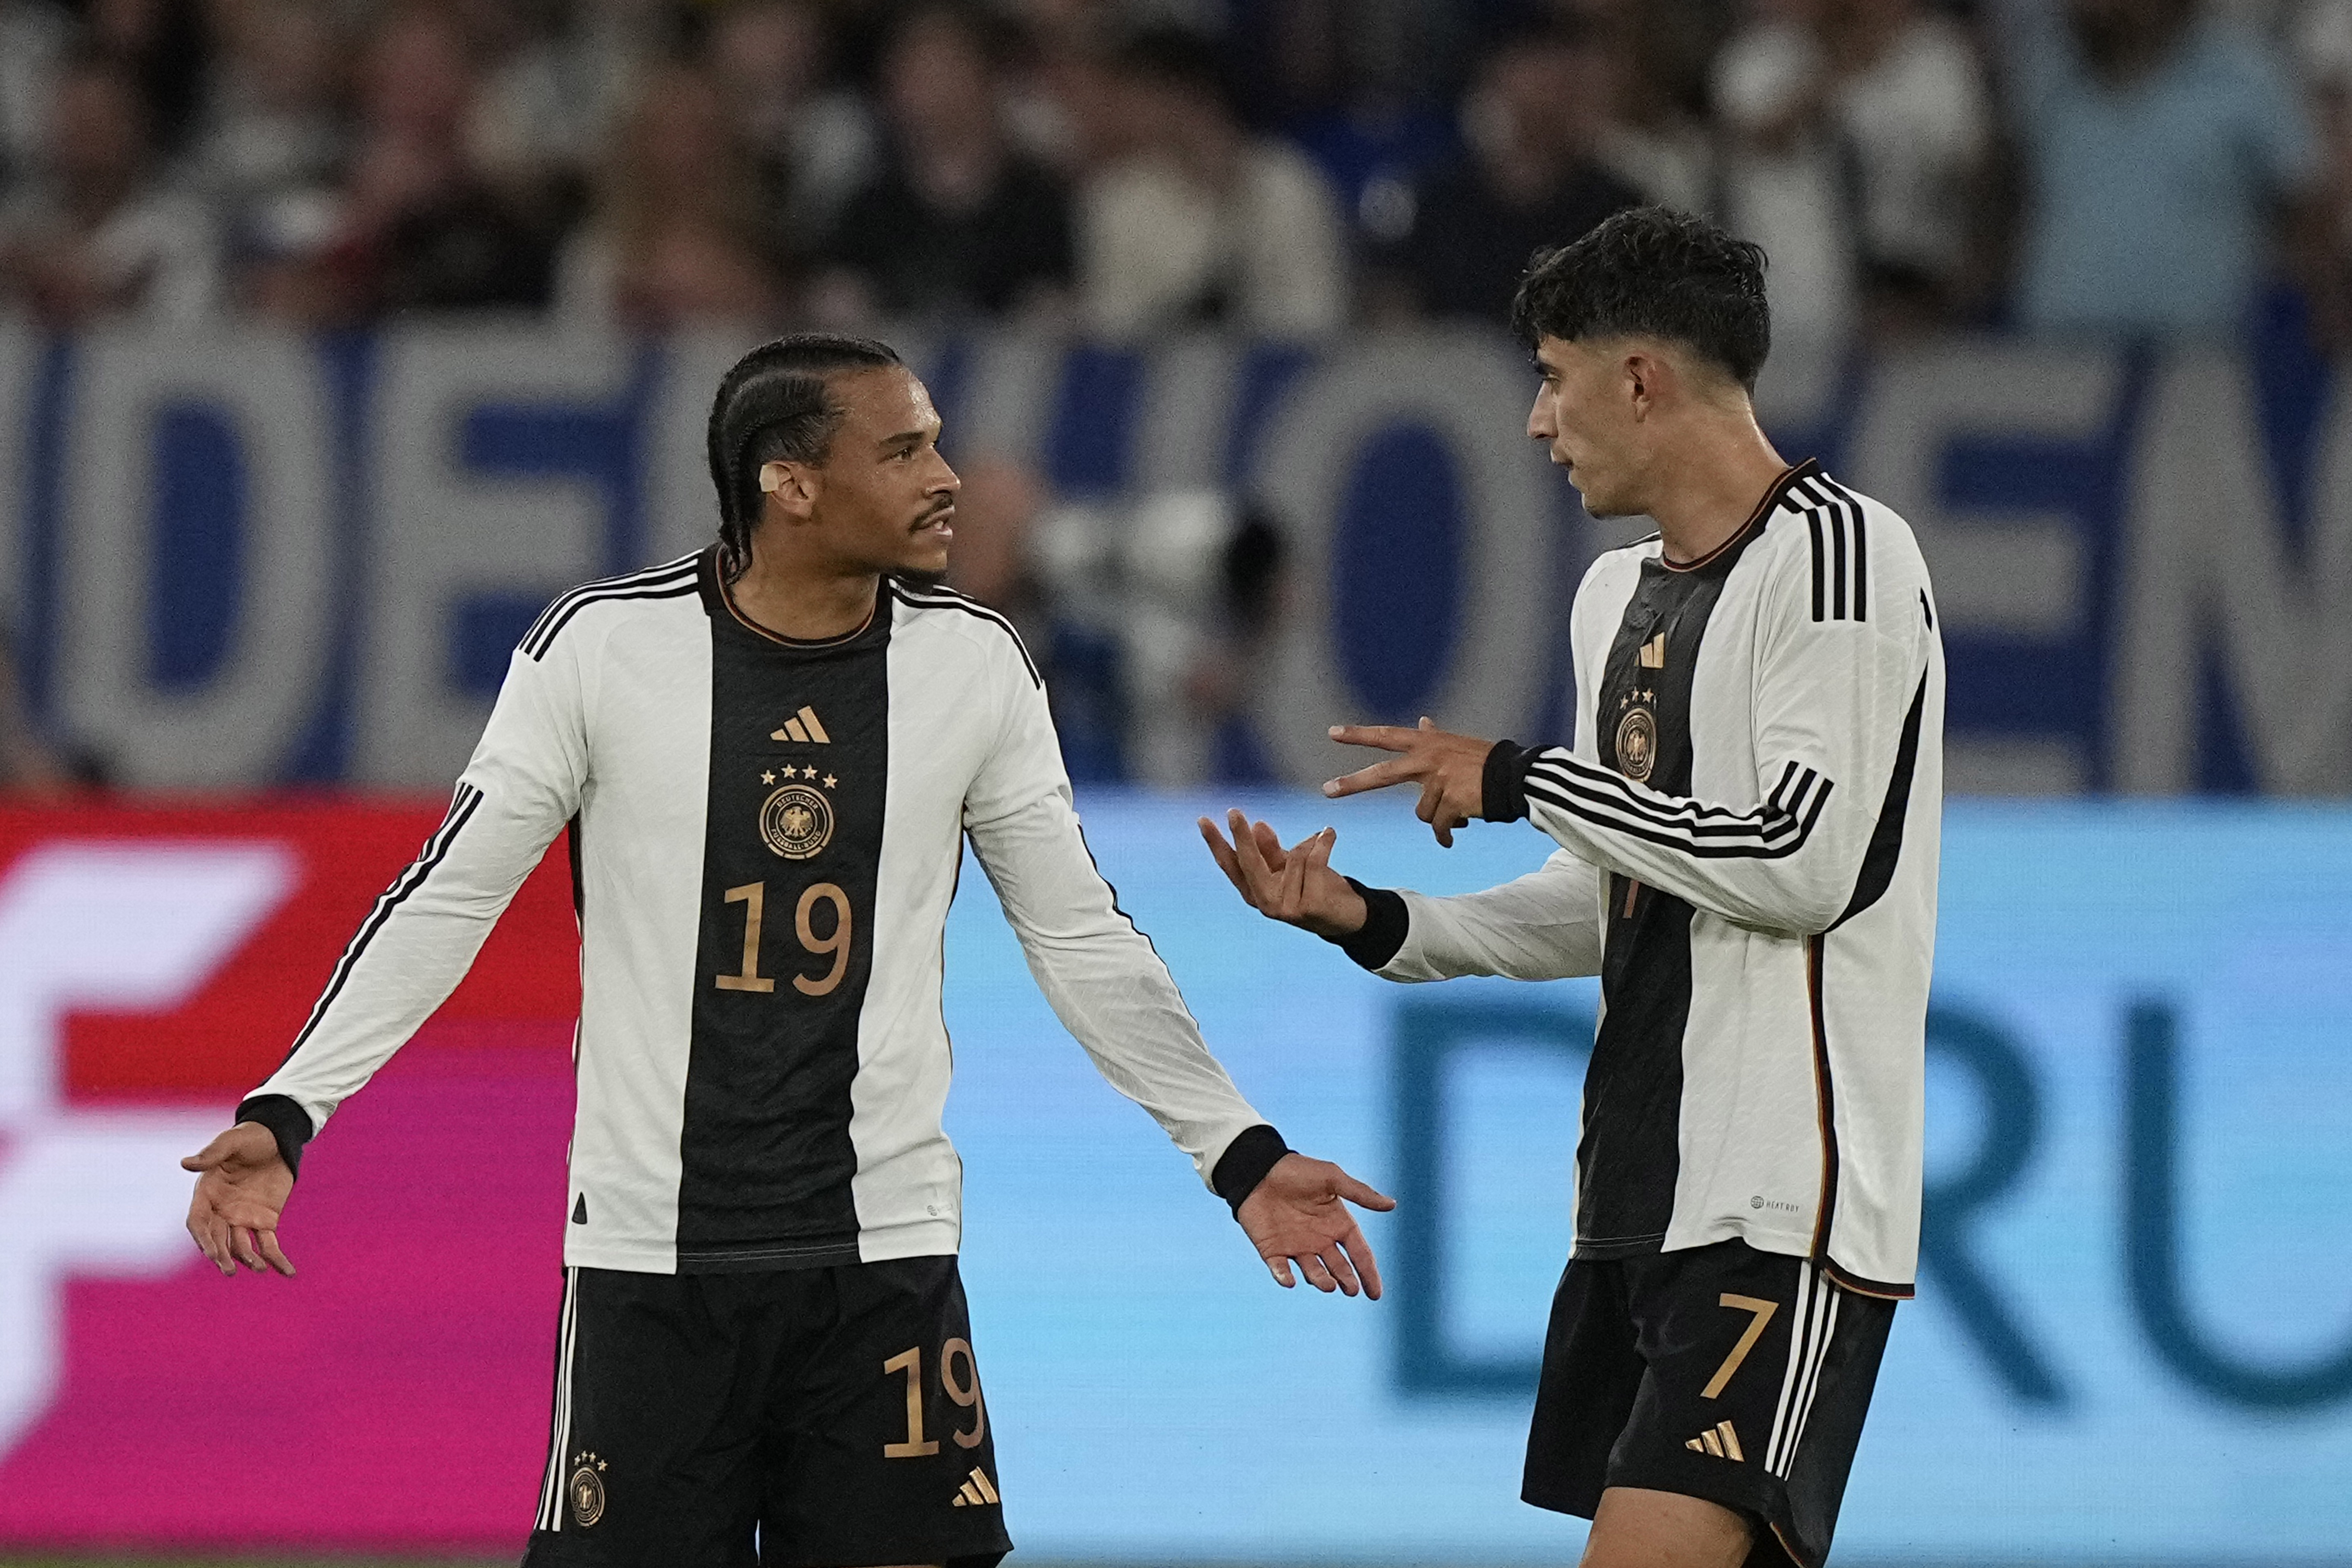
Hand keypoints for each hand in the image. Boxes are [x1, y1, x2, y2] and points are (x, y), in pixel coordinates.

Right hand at [182, 1123, 295, 1277]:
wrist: (277, 1138)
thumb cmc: (249, 1137)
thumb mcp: (231, 1141)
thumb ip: (212, 1155)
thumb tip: (186, 1163)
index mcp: (207, 1194)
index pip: (198, 1222)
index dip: (203, 1239)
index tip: (211, 1253)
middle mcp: (221, 1211)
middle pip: (218, 1239)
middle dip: (222, 1256)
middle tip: (228, 1271)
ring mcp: (243, 1218)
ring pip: (241, 1246)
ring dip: (248, 1259)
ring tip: (259, 1268)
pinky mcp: (265, 1220)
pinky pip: (269, 1245)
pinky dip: (277, 1259)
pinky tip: (288, 1272)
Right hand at [1197, 809, 1366, 937]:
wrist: (1346, 916)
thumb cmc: (1315, 887)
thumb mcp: (1289, 867)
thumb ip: (1271, 850)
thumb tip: (1257, 825)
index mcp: (1255, 892)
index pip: (1231, 865)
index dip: (1216, 843)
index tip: (1203, 821)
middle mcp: (1266, 903)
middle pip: (1248, 863)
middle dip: (1240, 837)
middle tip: (1233, 812)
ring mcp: (1286, 909)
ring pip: (1292, 857)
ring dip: (1308, 843)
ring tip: (1320, 840)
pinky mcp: (1309, 907)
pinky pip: (1313, 861)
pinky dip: (1323, 843)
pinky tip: (1329, 833)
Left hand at [1237, 1153, 1396, 1297]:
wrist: (1259, 1169)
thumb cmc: (1298, 1171)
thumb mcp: (1332, 1178)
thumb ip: (1360, 1193)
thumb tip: (1392, 1204)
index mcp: (1337, 1224)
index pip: (1359, 1253)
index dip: (1369, 1273)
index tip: (1375, 1294)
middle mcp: (1320, 1240)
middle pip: (1338, 1268)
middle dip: (1346, 1280)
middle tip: (1351, 1289)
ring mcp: (1296, 1247)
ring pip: (1313, 1272)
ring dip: (1321, 1280)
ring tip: (1329, 1285)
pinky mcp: (1272, 1250)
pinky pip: (1279, 1269)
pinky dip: (1284, 1277)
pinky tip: (1289, 1281)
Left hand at [1323, 716, 1493, 846]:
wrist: (1515, 777)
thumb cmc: (1485, 761)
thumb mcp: (1455, 743)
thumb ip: (1434, 736)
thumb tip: (1422, 719)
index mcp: (1429, 743)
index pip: (1387, 736)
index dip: (1359, 734)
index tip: (1333, 732)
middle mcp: (1429, 759)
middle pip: (1383, 774)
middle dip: (1352, 784)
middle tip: (1327, 790)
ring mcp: (1439, 781)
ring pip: (1422, 812)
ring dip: (1437, 817)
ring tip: (1458, 811)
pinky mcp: (1451, 803)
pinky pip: (1438, 827)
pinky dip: (1444, 835)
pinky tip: (1452, 837)